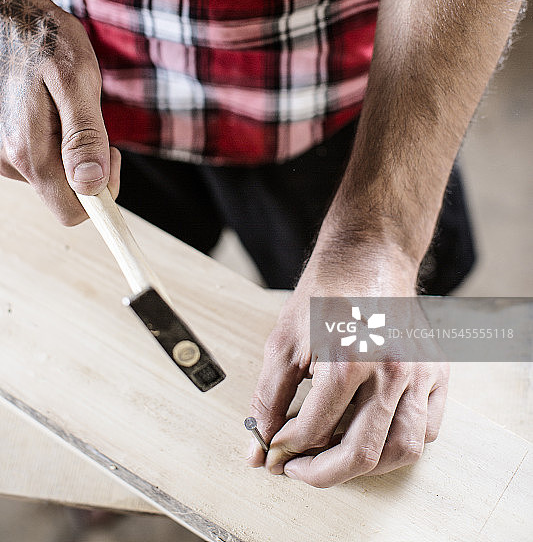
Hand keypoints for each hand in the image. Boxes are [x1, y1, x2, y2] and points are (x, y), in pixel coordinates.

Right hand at [0, 0, 119, 222]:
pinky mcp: (3, 142)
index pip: (73, 212)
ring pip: (56, 174)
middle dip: (90, 166)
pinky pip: (42, 157)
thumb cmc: (47, 40)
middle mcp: (9, 160)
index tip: (114, 160)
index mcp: (30, 152)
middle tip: (94, 121)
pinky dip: (56, 138)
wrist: (9, 14)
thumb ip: (84, 136)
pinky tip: (52, 105)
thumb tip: (92, 185)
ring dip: (73, 148)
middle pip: (67, 194)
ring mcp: (2, 153)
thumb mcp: (77, 81)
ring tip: (68, 104)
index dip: (102, 197)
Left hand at [247, 239, 448, 486]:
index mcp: (348, 359)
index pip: (314, 431)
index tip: (274, 451)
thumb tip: (258, 448)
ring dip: (364, 468)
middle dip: (320, 473)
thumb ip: (267, 398)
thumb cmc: (325, 294)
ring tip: (335, 459)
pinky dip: (400, 446)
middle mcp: (392, 370)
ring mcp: (420, 373)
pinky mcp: (437, 371)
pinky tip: (372, 435)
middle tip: (297, 470)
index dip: (286, 449)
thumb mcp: (283, 341)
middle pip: (361, 454)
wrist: (368, 256)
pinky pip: (426, 430)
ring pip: (401, 452)